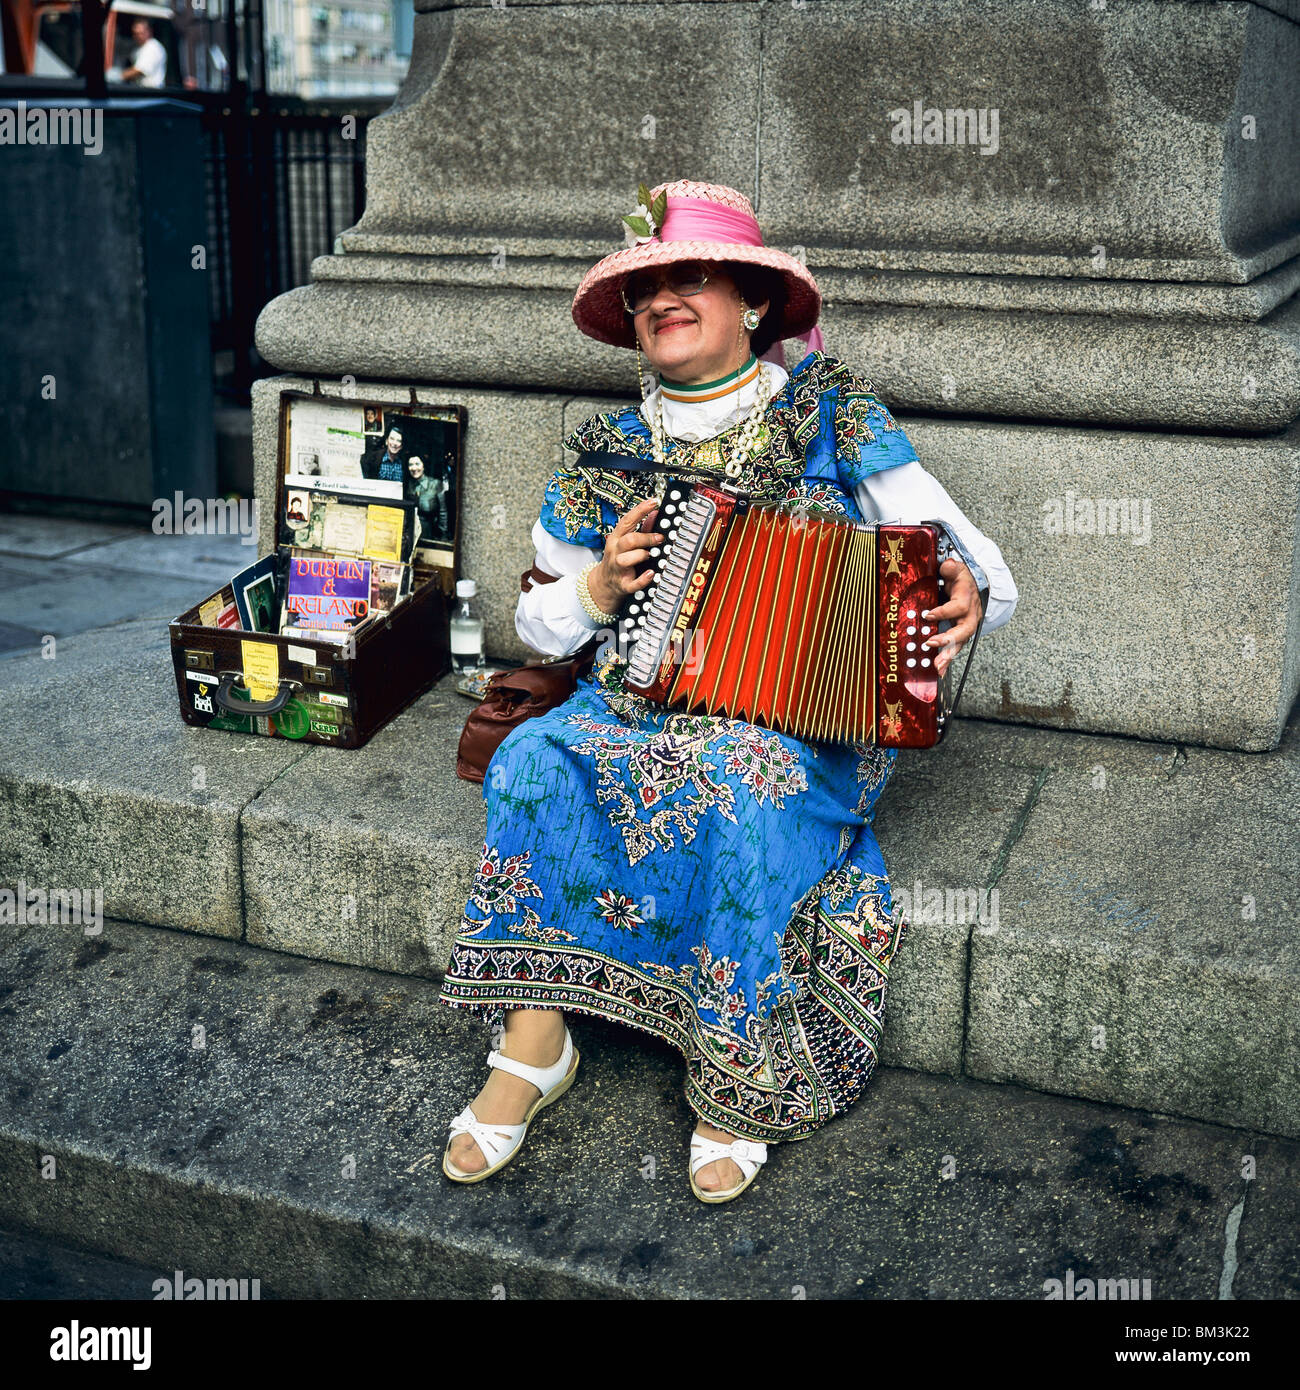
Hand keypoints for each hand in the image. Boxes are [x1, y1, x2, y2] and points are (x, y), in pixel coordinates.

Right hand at [587, 496, 663, 613]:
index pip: (627, 521)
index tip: (653, 502)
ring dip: (640, 555)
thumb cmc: (617, 559)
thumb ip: (641, 528)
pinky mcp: (623, 584)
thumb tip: (654, 513)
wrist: (603, 584)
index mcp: (616, 539)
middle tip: (659, 538)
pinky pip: (632, 583)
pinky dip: (642, 579)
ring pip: (626, 560)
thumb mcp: (625, 542)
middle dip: (645, 538)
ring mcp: (618, 569)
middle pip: (628, 540)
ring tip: (649, 555)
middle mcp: (615, 552)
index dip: (640, 510)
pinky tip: (651, 573)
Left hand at [921, 558, 982, 677]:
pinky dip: (948, 660)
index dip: (944, 611)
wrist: (976, 586)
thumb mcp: (958, 569)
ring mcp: (966, 626)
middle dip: (949, 639)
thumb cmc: (963, 579)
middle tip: (932, 644)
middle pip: (964, 630)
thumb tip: (948, 565)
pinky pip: (955, 648)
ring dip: (948, 656)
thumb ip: (952, 568)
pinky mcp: (961, 634)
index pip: (958, 607)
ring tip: (937, 666)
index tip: (928, 614)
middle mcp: (970, 615)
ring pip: (960, 643)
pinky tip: (939, 670)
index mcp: (967, 599)